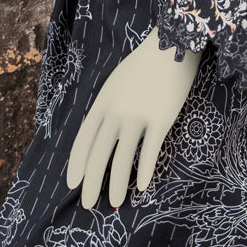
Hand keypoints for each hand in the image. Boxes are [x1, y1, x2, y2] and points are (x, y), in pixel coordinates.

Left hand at [66, 27, 202, 208]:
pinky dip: (146, 171)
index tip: (73, 183)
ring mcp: (139, 116)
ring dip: (117, 184)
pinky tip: (144, 185)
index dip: (77, 163)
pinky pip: (150, 151)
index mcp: (103, 101)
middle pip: (100, 154)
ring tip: (115, 202)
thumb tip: (107, 131)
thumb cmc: (146, 61)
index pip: (83, 138)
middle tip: (89, 204)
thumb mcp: (117, 80)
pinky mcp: (161, 119)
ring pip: (123, 158)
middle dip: (92, 182)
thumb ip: (110, 105)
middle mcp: (116, 111)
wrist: (173, 42)